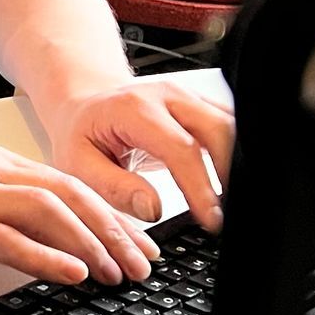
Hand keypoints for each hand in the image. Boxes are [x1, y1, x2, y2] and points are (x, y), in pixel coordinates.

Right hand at [0, 144, 157, 287]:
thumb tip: (34, 238)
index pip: (66, 183)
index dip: (108, 213)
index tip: (134, 240)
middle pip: (70, 195)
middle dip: (114, 231)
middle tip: (142, 262)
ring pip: (50, 212)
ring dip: (91, 244)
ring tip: (116, 273)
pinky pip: (11, 240)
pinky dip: (48, 257)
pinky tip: (72, 274)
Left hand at [49, 76, 233, 229]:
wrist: (84, 106)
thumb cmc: (81, 135)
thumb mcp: (78, 165)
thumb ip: (114, 188)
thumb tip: (153, 210)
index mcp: (135, 109)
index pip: (181, 149)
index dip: (200, 187)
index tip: (211, 219)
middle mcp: (167, 95)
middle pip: (218, 129)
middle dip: (230, 173)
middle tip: (225, 214)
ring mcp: (187, 97)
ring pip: (231, 125)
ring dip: (236, 164)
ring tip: (229, 202)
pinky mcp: (199, 105)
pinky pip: (229, 126)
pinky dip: (235, 154)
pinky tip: (229, 183)